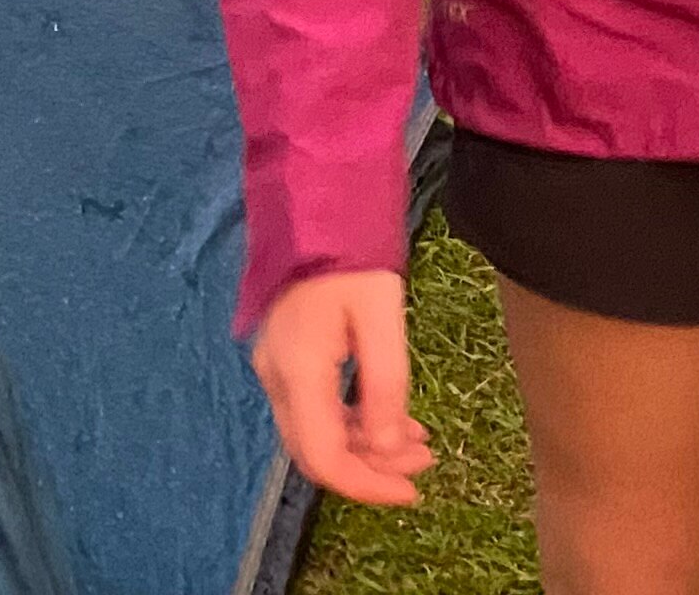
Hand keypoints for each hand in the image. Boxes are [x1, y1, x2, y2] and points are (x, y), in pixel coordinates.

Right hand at [251, 269, 432, 506]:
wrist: (315, 206)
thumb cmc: (352, 255)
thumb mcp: (382, 315)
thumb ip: (386, 384)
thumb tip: (391, 448)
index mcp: (298, 370)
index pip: (324, 457)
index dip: (366, 485)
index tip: (410, 492)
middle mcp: (276, 377)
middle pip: (317, 452)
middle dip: (372, 468)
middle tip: (423, 464)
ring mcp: (275, 368)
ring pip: (316, 433)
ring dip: (366, 446)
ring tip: (418, 442)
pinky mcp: (284, 358)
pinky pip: (315, 408)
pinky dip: (352, 422)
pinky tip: (389, 417)